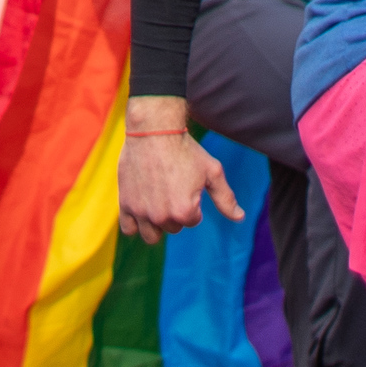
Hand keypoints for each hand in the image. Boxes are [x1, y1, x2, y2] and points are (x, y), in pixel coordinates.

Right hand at [117, 123, 240, 240]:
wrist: (153, 131)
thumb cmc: (186, 150)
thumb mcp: (212, 172)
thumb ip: (225, 198)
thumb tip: (240, 218)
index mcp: (185, 211)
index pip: (192, 221)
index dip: (193, 203)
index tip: (187, 184)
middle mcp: (162, 216)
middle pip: (172, 228)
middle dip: (175, 213)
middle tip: (173, 188)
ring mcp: (141, 211)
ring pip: (151, 235)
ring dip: (157, 223)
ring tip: (158, 202)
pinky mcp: (125, 204)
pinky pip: (128, 229)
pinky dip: (135, 224)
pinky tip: (142, 209)